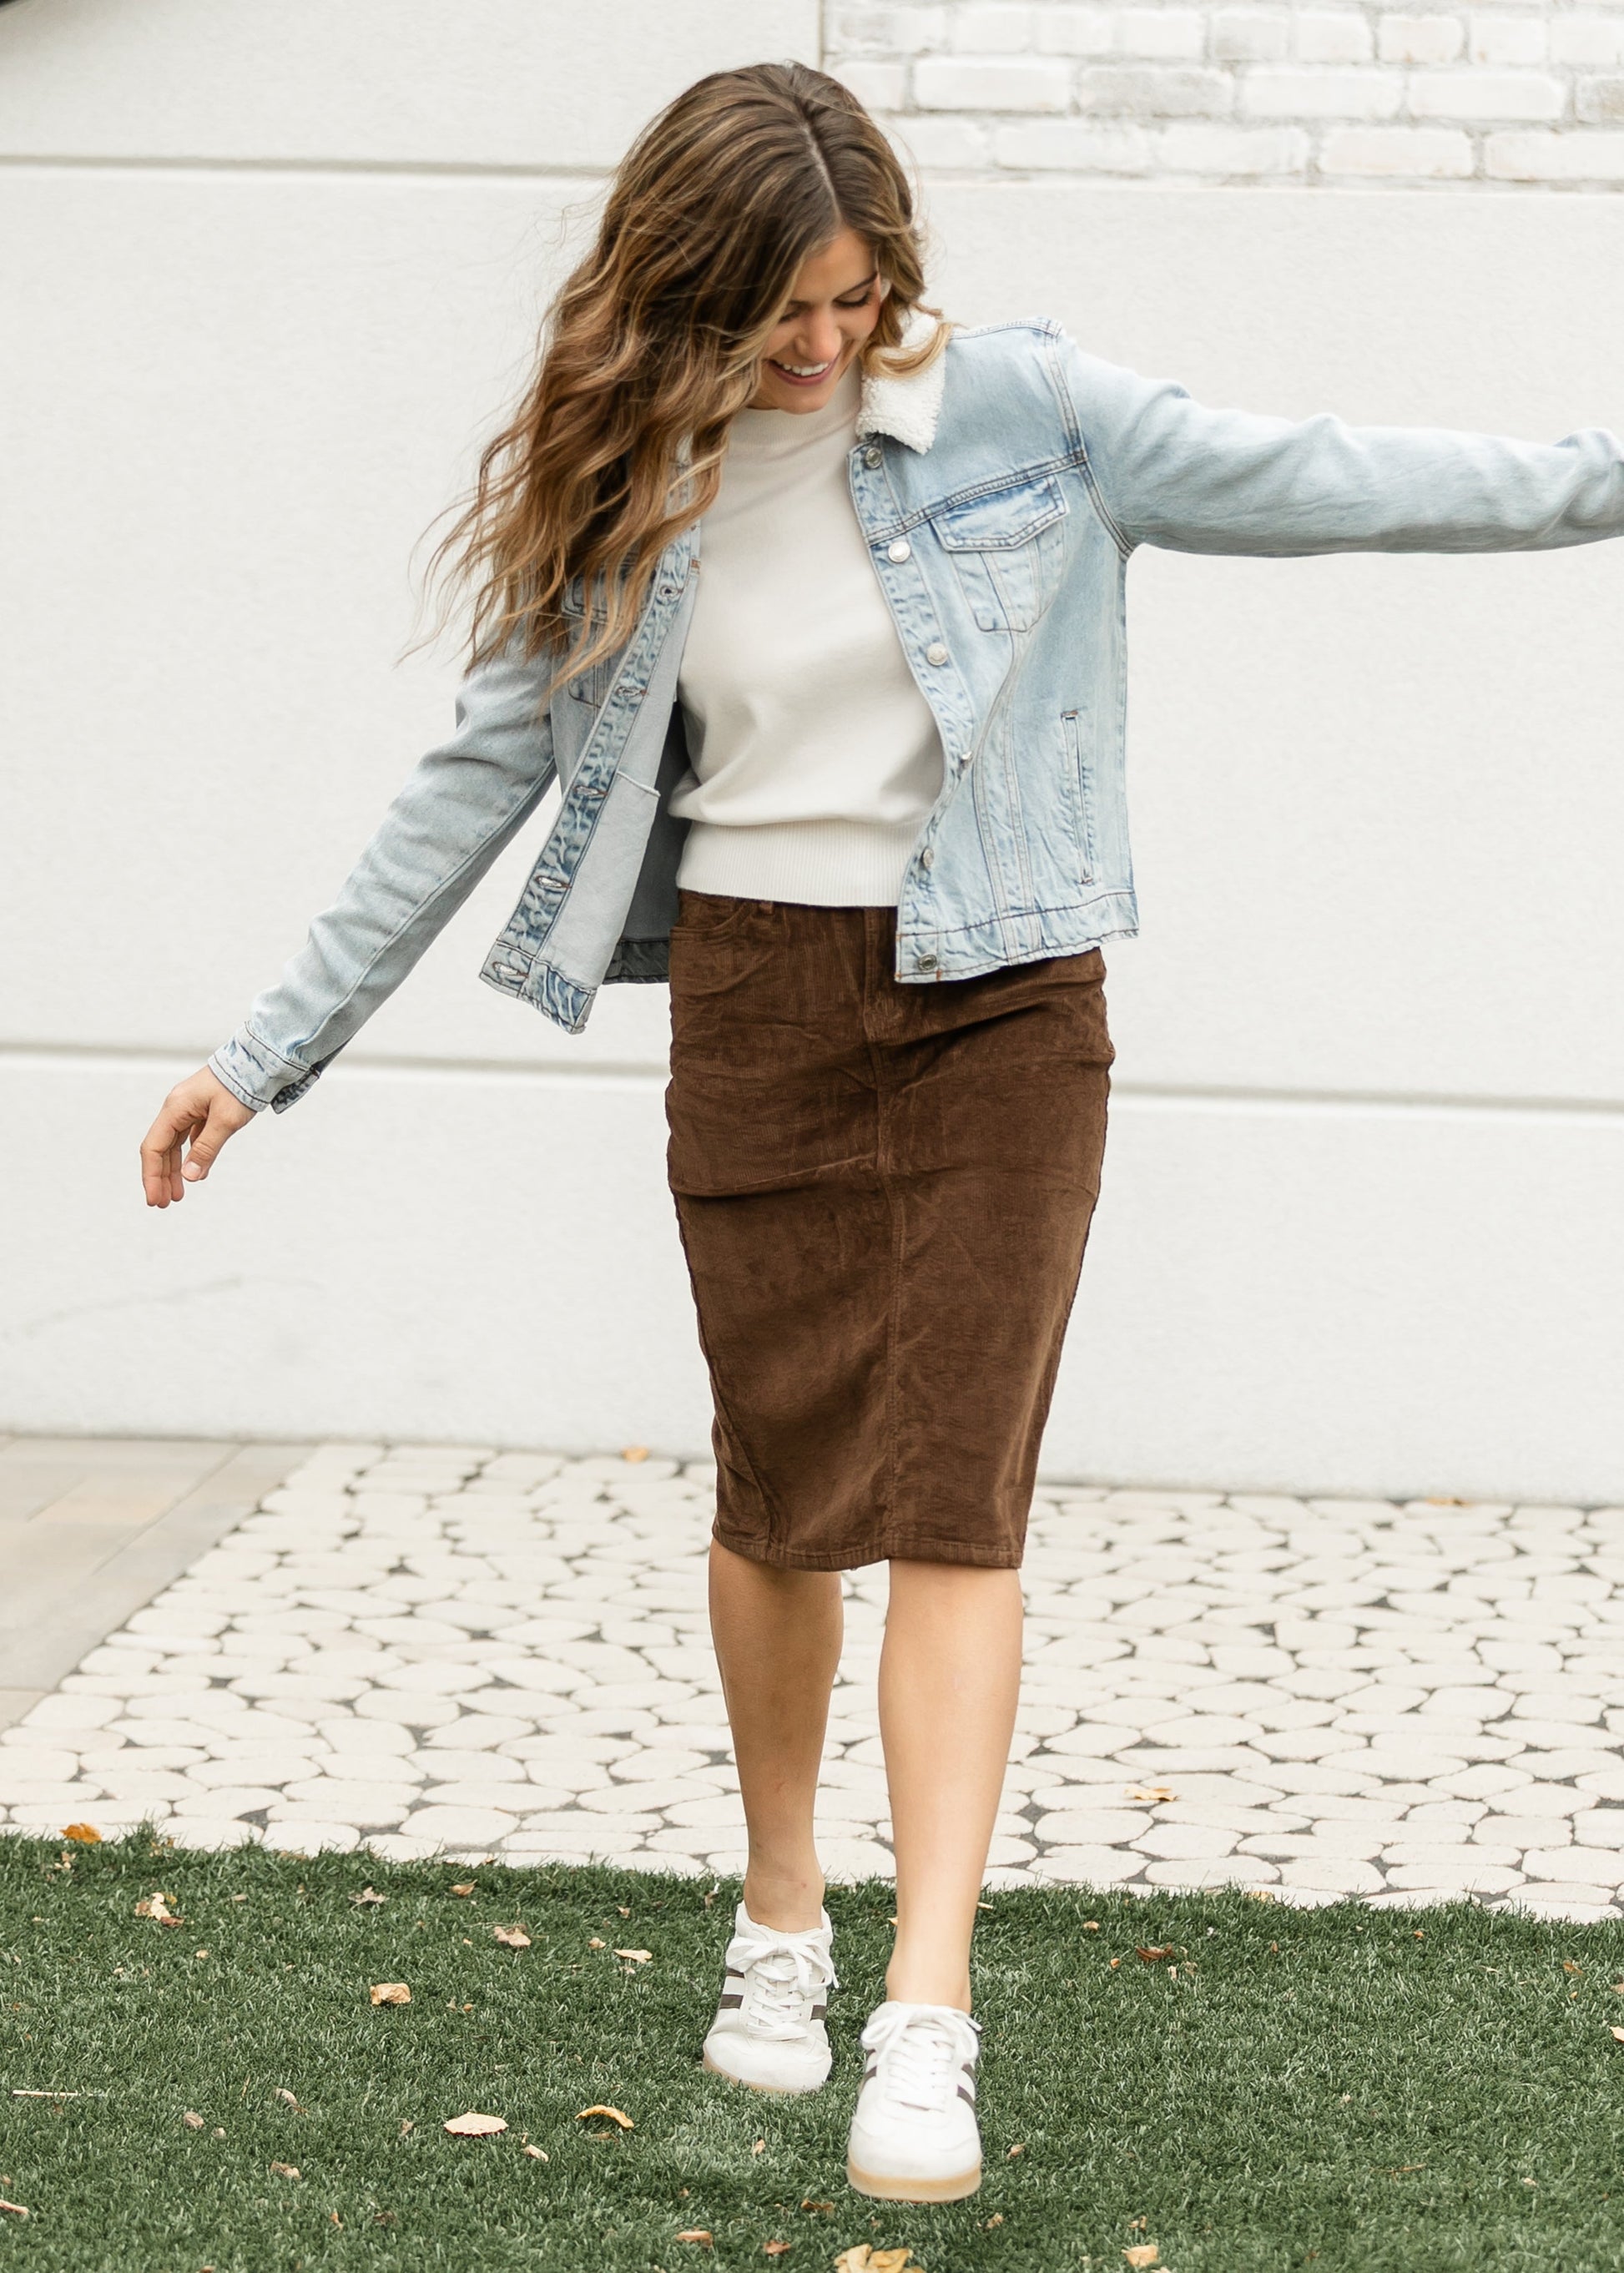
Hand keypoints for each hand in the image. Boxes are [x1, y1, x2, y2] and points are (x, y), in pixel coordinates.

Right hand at [140, 1068, 255, 1207]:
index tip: (155, 1199)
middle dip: (160, 1178)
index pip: (153, 1148)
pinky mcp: (201, 1111)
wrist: (257, 1063)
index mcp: (175, 1109)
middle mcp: (176, 1109)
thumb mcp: (226, 1121)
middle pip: (160, 1149)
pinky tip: (197, 1173)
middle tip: (164, 1204)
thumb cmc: (240, 1087)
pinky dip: (190, 1157)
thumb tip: (191, 1177)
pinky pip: (189, 1138)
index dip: (152, 1176)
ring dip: (174, 1170)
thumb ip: (207, 1149)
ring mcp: (188, 1110)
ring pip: (174, 1145)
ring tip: (178, 1195)